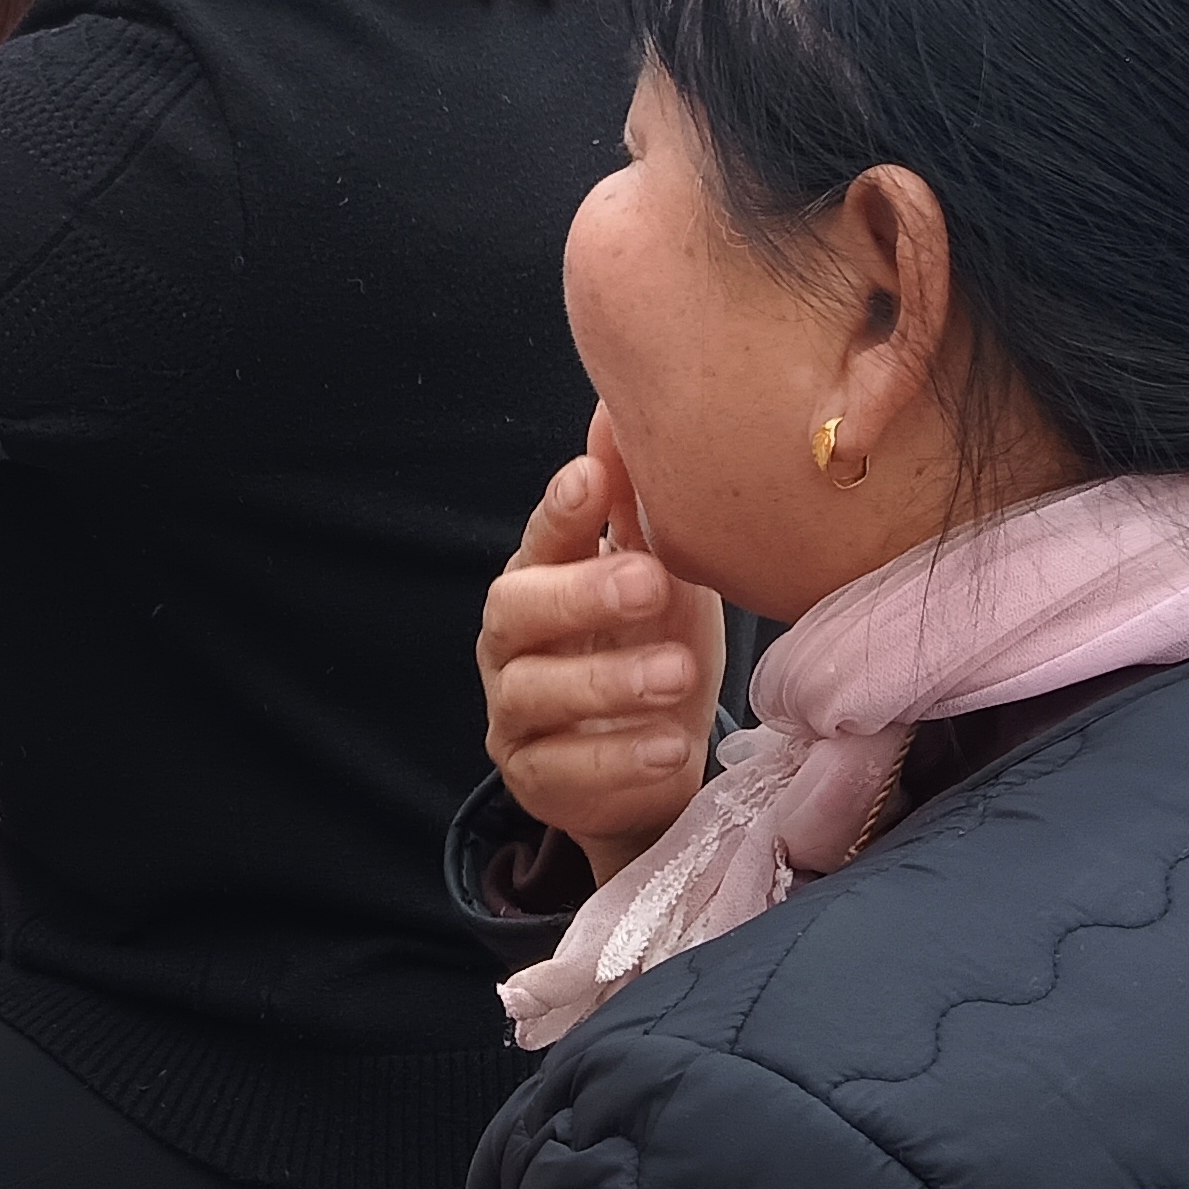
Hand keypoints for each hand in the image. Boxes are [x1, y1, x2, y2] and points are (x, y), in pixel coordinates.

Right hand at [478, 409, 726, 887]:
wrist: (656, 763)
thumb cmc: (651, 649)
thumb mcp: (660, 579)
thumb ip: (636, 508)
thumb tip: (617, 409)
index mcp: (540, 580)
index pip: (540, 538)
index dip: (560, 510)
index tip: (592, 479)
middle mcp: (512, 644)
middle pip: (516, 608)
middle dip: (581, 593)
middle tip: (651, 582)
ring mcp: (515, 714)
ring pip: (536, 692)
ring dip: (607, 680)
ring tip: (676, 673)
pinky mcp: (535, 780)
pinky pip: (562, 770)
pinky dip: (617, 758)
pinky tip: (667, 745)